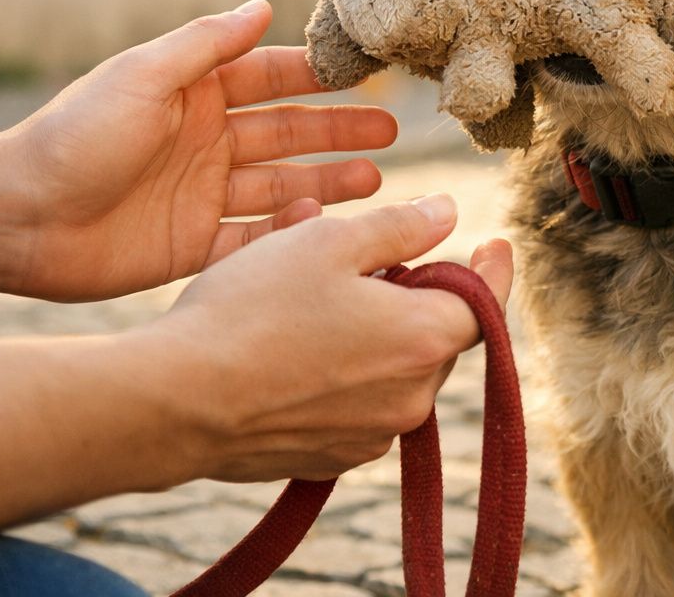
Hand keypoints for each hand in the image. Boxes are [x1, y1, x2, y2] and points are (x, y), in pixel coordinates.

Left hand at [0, 0, 397, 299]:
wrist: (18, 216)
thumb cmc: (75, 136)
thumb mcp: (143, 75)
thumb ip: (206, 45)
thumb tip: (263, 6)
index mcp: (194, 96)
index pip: (270, 79)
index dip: (318, 75)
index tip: (367, 70)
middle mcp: (205, 143)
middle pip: (288, 135)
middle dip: (339, 131)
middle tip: (392, 129)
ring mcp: (203, 196)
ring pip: (282, 187)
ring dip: (329, 183)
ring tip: (376, 182)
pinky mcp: (194, 247)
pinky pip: (255, 239)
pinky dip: (289, 233)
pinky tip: (322, 224)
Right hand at [145, 195, 514, 481]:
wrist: (175, 402)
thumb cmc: (251, 311)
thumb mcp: (329, 242)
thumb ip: (401, 227)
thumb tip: (448, 214)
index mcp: (424, 339)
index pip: (485, 301)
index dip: (493, 268)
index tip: (498, 242)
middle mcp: (411, 399)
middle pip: (434, 333)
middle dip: (412, 293)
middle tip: (361, 259)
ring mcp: (371, 436)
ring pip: (391, 367)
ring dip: (370, 329)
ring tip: (308, 293)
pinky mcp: (329, 458)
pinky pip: (355, 403)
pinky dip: (340, 370)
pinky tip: (289, 344)